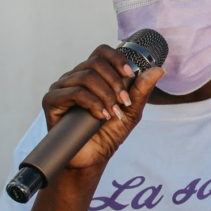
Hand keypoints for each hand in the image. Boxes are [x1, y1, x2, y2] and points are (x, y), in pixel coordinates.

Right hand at [41, 44, 163, 169]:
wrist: (92, 157)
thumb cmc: (108, 133)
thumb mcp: (131, 111)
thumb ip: (142, 90)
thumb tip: (158, 70)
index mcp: (93, 75)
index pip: (102, 52)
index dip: (117, 58)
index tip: (130, 74)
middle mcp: (76, 77)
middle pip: (95, 62)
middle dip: (115, 82)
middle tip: (124, 102)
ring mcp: (62, 87)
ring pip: (86, 77)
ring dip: (106, 95)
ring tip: (113, 113)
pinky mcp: (52, 101)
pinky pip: (73, 92)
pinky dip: (92, 103)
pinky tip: (100, 116)